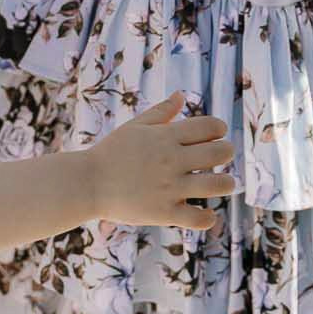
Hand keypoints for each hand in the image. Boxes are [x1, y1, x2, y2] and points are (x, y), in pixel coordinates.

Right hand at [85, 95, 238, 229]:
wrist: (86, 184)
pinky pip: (199, 218)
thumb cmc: (110, 152)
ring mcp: (169, 188)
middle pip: (221, 152)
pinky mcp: (164, 213)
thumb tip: (181, 95)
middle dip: (226, 152)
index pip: (211, 126)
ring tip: (219, 184)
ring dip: (226, 184)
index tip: (212, 137)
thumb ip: (161, 112)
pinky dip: (208, 217)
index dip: (218, 129)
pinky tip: (204, 212)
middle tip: (218, 158)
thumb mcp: (134, 127)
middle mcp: (172, 160)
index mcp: (166, 136)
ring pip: (218, 185)